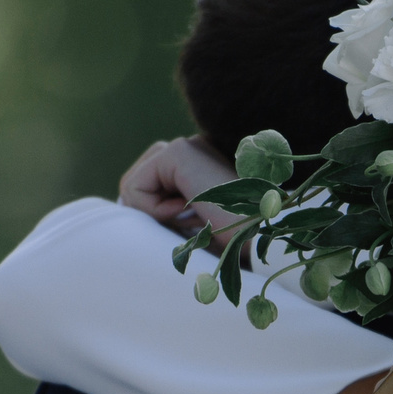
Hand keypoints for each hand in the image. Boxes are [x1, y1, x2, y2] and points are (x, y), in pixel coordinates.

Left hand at [119, 135, 243, 241]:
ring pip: (134, 184)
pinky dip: (154, 211)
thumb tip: (127, 210)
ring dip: (156, 213)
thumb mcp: (197, 230)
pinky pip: (134, 186)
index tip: (200, 226)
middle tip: (193, 224)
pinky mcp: (178, 152)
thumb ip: (169, 215)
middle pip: (140, 180)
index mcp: (203, 164)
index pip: (153, 184)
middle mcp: (195, 148)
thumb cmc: (238, 247)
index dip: (161, 216)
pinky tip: (190, 211)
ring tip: (193, 218)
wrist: (264, 242)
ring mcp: (187, 146)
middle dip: (153, 211)